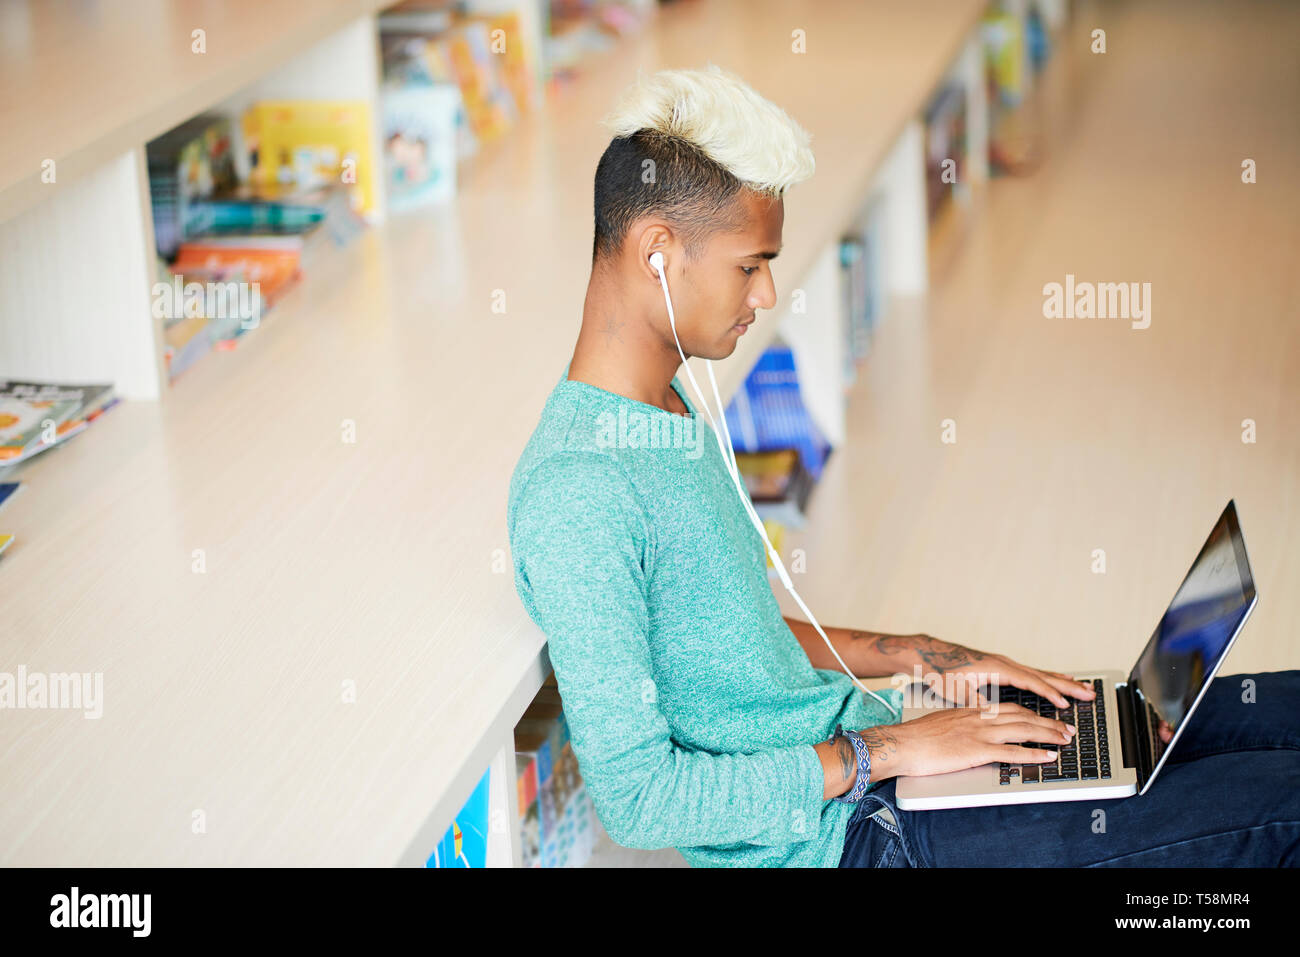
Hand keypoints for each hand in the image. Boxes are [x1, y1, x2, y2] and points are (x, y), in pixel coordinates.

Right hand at [862, 702, 1074, 780]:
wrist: (901, 743)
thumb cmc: (915, 738)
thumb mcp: (941, 724)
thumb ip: (959, 726)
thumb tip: (966, 734)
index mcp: (971, 711)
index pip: (1008, 708)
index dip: (1031, 713)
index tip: (1045, 718)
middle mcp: (979, 718)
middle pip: (1022, 716)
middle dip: (1048, 722)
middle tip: (1066, 729)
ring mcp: (980, 733)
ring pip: (1023, 730)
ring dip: (1049, 735)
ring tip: (1066, 740)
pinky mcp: (977, 750)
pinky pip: (1013, 752)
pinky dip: (1035, 754)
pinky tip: (1049, 757)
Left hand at [895, 634, 1096, 709]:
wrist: (930, 654)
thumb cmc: (941, 671)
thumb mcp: (957, 690)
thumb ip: (976, 702)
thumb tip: (991, 716)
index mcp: (997, 668)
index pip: (1030, 682)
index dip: (1049, 693)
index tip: (1066, 704)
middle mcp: (1005, 663)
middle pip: (1042, 675)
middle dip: (1067, 685)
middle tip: (1090, 694)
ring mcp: (1005, 663)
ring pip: (1040, 673)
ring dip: (1062, 681)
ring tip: (1083, 688)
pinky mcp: (1002, 666)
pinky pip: (1032, 673)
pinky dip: (1048, 678)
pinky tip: (1056, 682)